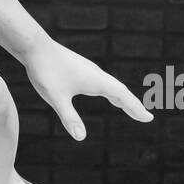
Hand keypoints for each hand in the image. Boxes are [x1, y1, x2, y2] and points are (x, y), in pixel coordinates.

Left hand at [25, 40, 151, 139]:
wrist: (34, 46)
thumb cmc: (45, 70)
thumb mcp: (56, 98)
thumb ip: (69, 117)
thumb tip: (81, 138)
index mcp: (95, 80)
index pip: (122, 96)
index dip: (135, 108)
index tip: (149, 118)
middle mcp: (95, 74)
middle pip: (120, 90)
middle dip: (132, 104)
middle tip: (145, 117)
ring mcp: (88, 70)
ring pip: (110, 85)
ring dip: (122, 97)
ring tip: (129, 107)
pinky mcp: (79, 68)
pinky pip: (101, 81)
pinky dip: (110, 90)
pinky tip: (104, 92)